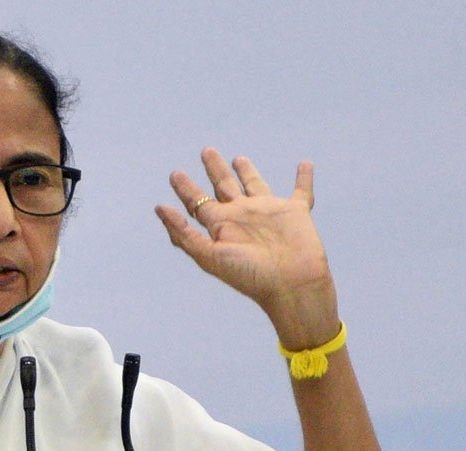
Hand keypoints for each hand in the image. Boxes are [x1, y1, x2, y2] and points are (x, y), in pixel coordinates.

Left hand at [155, 148, 339, 348]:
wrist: (290, 285)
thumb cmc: (249, 274)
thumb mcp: (208, 255)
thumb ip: (183, 233)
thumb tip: (159, 208)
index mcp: (221, 226)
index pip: (198, 203)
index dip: (186, 189)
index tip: (175, 174)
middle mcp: (242, 216)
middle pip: (224, 187)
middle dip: (214, 170)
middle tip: (206, 151)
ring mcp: (268, 213)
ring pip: (255, 185)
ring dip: (247, 171)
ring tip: (237, 158)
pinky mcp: (295, 212)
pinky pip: (301, 191)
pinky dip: (304, 178)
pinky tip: (306, 164)